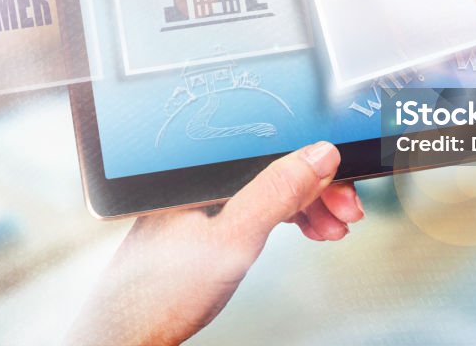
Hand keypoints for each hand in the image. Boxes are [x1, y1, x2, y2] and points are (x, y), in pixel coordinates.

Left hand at [66, 141, 362, 345]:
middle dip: (317, 189)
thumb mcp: (232, 241)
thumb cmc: (160, 294)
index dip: (313, 163)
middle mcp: (201, 179)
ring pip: (269, 188)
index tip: (343, 181)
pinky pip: (257, 208)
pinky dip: (287, 219)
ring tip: (331, 228)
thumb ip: (275, 195)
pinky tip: (305, 231)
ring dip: (307, 206)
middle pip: (273, 167)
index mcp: (201, 170)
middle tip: (347, 212)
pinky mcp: (206, 222)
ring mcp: (203, 201)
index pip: (271, 147)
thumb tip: (317, 155)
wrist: (127, 336)